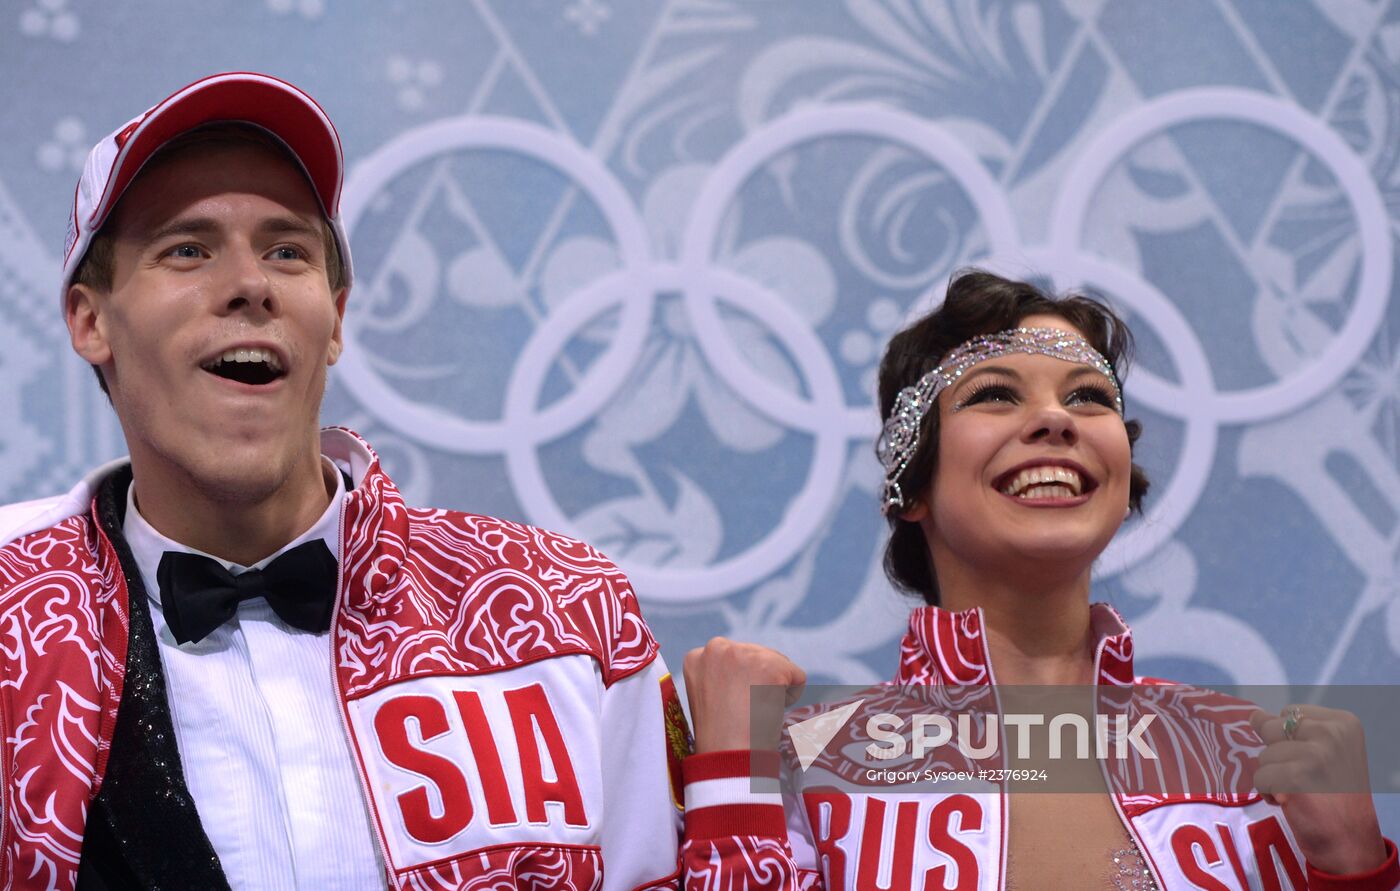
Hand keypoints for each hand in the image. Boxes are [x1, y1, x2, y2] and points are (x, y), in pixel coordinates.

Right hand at [683, 638, 805, 752]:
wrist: (727, 757)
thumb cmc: (719, 738)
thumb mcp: (709, 697)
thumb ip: (723, 676)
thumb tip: (750, 673)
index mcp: (696, 657)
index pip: (733, 658)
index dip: (740, 684)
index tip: (733, 706)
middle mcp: (716, 648)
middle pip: (756, 655)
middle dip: (759, 682)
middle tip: (747, 711)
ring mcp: (743, 654)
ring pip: (777, 663)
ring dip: (774, 687)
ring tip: (756, 712)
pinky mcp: (770, 665)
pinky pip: (796, 675)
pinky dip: (792, 695)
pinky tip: (772, 711)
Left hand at [1249, 705, 1386, 873]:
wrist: (1352, 843)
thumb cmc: (1336, 797)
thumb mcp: (1327, 754)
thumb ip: (1294, 732)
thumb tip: (1254, 715)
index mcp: (1342, 723)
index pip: (1289, 713)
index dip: (1289, 739)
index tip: (1313, 762)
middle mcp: (1331, 733)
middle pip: (1272, 729)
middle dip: (1278, 757)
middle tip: (1305, 779)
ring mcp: (1314, 754)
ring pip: (1264, 756)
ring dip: (1273, 777)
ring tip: (1301, 793)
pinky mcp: (1295, 777)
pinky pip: (1260, 777)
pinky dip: (1268, 793)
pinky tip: (1292, 803)